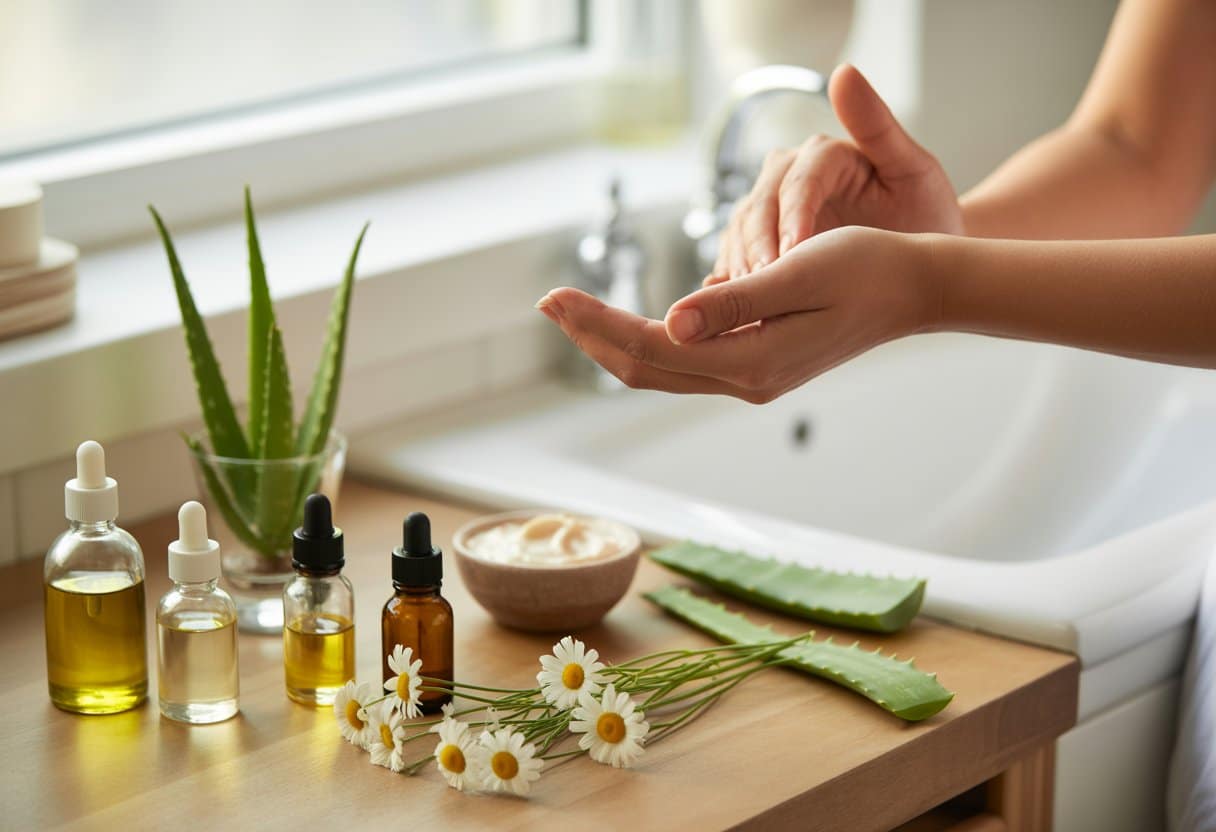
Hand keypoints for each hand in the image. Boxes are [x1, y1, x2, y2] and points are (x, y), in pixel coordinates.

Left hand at [537, 226, 939, 402]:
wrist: (914, 289)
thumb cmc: (866, 269)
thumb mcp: (801, 272)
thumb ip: (735, 302)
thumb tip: (672, 321)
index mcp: (751, 360)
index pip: (651, 347)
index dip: (596, 322)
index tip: (553, 295)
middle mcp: (745, 378)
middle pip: (645, 367)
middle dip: (592, 335)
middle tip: (548, 301)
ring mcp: (750, 377)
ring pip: (661, 369)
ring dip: (613, 339)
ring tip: (572, 309)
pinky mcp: (756, 364)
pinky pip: (685, 362)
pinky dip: (648, 340)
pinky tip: (627, 318)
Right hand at [711, 64, 961, 283]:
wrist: (918, 256)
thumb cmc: (924, 211)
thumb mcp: (913, 168)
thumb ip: (878, 124)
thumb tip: (843, 73)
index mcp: (824, 154)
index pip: (797, 182)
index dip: (792, 217)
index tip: (793, 255)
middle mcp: (787, 174)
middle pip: (758, 208)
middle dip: (759, 249)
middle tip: (764, 289)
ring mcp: (768, 209)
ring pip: (739, 234)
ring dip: (741, 269)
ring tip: (747, 306)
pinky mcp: (758, 241)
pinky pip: (735, 259)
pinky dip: (732, 284)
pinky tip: (735, 312)